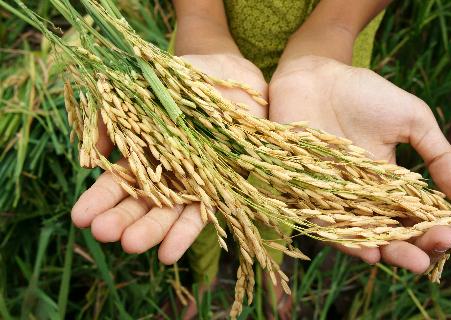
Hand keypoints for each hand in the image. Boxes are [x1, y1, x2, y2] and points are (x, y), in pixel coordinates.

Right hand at [71, 54, 267, 263]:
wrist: (227, 73)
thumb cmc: (181, 80)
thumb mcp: (141, 92)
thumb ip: (113, 120)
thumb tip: (89, 160)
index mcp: (145, 153)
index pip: (119, 182)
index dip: (100, 199)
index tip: (80, 218)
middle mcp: (168, 172)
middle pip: (142, 201)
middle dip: (122, 218)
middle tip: (103, 233)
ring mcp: (195, 181)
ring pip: (170, 211)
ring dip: (150, 230)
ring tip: (130, 245)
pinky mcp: (222, 185)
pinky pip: (204, 212)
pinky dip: (186, 232)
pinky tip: (168, 253)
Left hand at [269, 55, 450, 272]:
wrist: (315, 76)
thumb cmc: (363, 94)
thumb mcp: (411, 119)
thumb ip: (437, 154)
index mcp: (388, 183)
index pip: (414, 216)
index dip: (436, 229)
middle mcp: (360, 196)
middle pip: (389, 233)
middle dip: (414, 247)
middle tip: (435, 252)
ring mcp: (333, 196)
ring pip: (359, 234)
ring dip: (386, 250)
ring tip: (409, 260)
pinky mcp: (304, 192)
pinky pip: (323, 223)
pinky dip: (343, 239)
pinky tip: (367, 252)